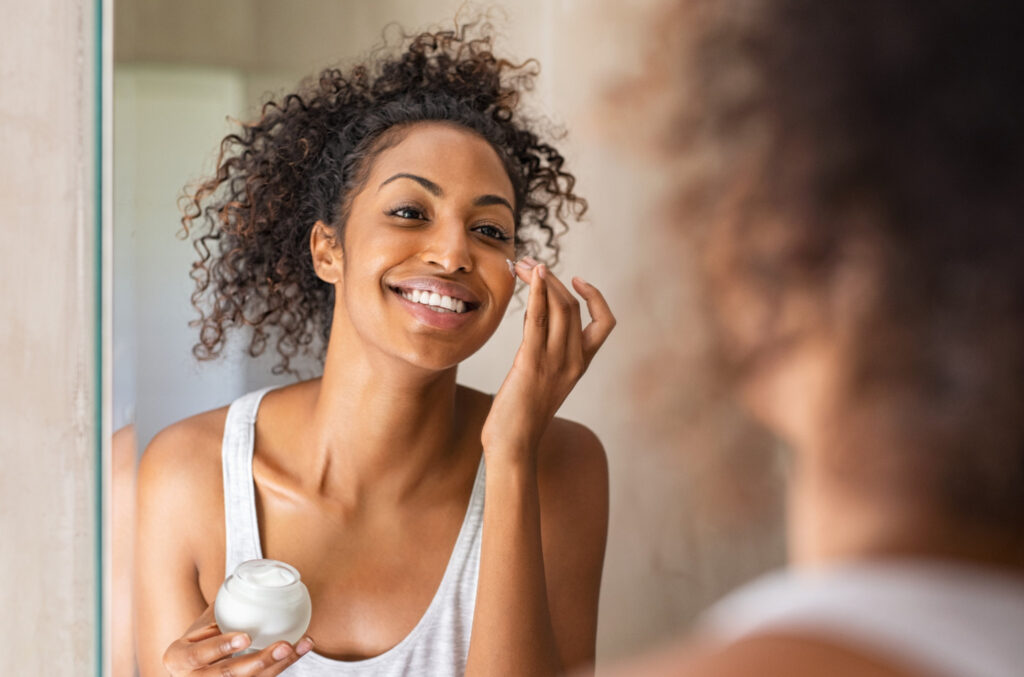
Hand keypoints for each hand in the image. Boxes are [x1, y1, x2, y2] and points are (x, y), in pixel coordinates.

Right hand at [162, 604, 313, 675]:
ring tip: (302, 645)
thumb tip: (245, 575)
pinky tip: (301, 650)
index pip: (199, 654)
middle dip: (259, 661)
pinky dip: (284, 665)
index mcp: (179, 659)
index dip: (222, 647)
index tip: (246, 636)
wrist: (190, 669)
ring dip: (280, 664)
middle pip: (229, 675)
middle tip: (284, 645)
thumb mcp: (198, 625)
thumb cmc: (198, 640)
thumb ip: (219, 608)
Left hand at [481, 257, 614, 464]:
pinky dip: (536, 292)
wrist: (513, 445)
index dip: (595, 296)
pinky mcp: (532, 363)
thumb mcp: (543, 380)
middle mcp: (574, 361)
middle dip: (553, 278)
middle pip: (574, 306)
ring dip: (541, 279)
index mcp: (581, 365)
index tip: (575, 279)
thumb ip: (546, 353)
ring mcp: (555, 362)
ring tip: (523, 264)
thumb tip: (535, 323)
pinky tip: (529, 276)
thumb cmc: (521, 417)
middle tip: (530, 262)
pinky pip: (538, 320)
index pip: (605, 323)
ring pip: (559, 307)